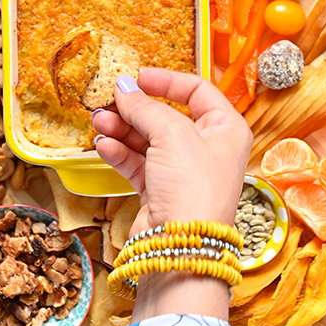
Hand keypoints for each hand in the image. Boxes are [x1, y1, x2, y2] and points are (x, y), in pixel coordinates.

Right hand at [92, 67, 252, 235]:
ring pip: (149, 140)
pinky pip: (139, 164)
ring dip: (122, 129)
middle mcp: (208, 149)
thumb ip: (146, 107)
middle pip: (167, 116)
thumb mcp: (172, 134)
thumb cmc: (193, 189)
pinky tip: (103, 145)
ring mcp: (184, 172)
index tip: (137, 77)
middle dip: (136, 108)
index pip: (197, 91)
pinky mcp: (162, 193)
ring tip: (98, 121)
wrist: (182, 248)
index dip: (166, 80)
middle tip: (108, 100)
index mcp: (226, 129)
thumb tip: (124, 86)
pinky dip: (120, 153)